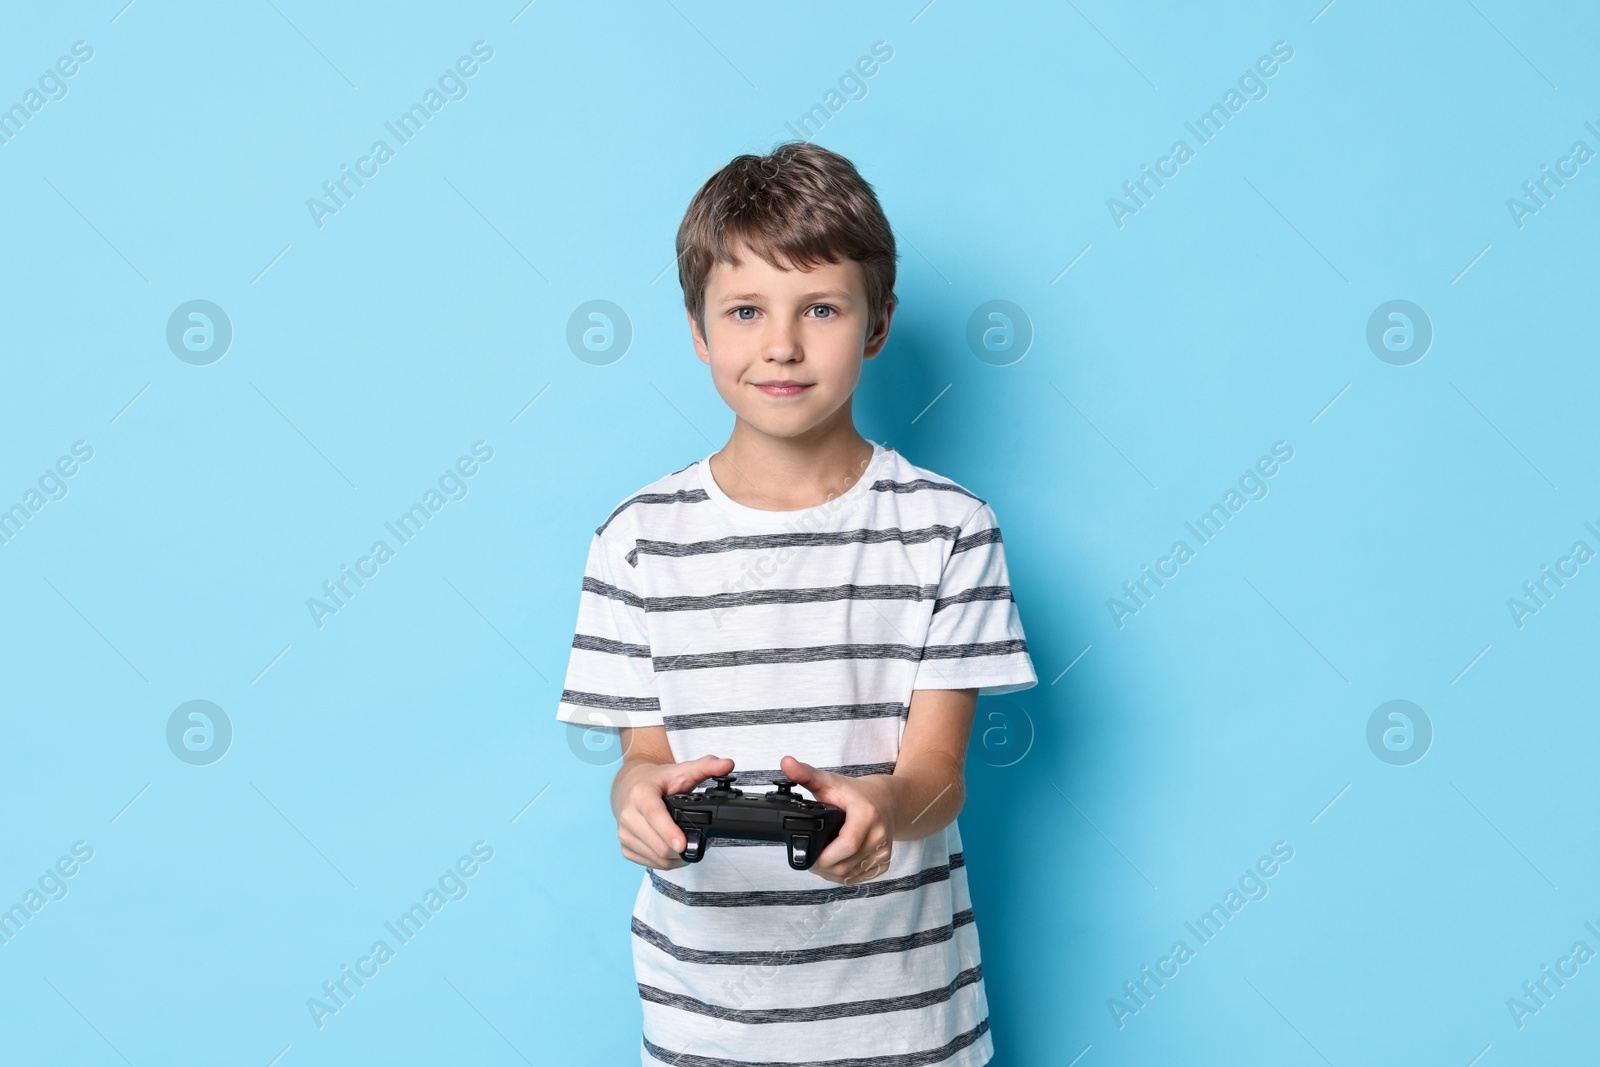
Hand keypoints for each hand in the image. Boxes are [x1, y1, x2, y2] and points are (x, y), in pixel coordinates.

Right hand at [611, 753, 733, 869]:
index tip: (682, 844)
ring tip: (686, 842)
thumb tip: (727, 764)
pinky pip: (651, 863)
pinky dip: (666, 861)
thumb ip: (705, 767)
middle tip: (697, 840)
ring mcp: (624, 833)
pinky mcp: (625, 847)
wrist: (629, 786)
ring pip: (656, 858)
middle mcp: (628, 814)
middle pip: (658, 844)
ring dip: (675, 856)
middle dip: (681, 847)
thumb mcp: (680, 771)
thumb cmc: (656, 781)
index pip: (654, 816)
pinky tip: (673, 848)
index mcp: (640, 794)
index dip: (669, 832)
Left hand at [780, 755, 896, 884]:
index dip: (824, 855)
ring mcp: (883, 852)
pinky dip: (842, 875)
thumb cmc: (857, 794)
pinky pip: (858, 878)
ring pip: (849, 875)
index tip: (809, 853)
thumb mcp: (831, 782)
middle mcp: (879, 835)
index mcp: (867, 815)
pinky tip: (836, 862)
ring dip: (830, 873)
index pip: (847, 844)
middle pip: (845, 865)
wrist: (887, 801)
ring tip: (821, 858)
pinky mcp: (884, 864)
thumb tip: (786, 763)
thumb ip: (807, 774)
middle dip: (822, 867)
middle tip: (809, 857)